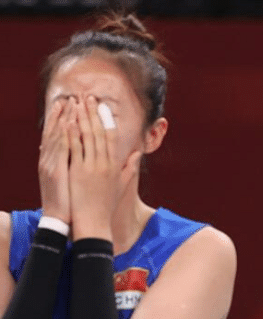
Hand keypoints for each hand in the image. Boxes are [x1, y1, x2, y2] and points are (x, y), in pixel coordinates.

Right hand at [39, 98, 71, 222]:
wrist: (61, 220)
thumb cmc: (70, 200)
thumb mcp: (72, 178)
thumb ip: (76, 163)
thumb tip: (82, 152)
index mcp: (57, 161)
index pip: (61, 136)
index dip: (66, 120)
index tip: (74, 104)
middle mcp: (51, 159)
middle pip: (57, 132)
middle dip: (64, 114)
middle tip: (72, 97)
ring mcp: (51, 164)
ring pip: (57, 136)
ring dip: (63, 119)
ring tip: (70, 103)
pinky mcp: (55, 171)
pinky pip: (60, 150)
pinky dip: (63, 135)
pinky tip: (67, 123)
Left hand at [68, 96, 140, 239]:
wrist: (95, 222)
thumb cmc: (107, 205)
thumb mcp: (121, 185)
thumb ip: (130, 168)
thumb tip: (137, 153)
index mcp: (114, 164)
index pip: (111, 136)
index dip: (106, 119)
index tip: (101, 106)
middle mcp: (104, 163)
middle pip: (99, 131)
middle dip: (93, 112)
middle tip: (88, 96)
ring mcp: (91, 166)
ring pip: (87, 136)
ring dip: (81, 117)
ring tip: (76, 102)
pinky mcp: (79, 172)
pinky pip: (75, 149)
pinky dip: (72, 134)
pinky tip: (69, 121)